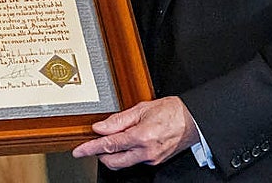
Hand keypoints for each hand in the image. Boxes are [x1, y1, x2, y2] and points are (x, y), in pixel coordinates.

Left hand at [72, 96, 199, 169]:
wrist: (193, 120)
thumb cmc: (171, 111)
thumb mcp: (141, 109)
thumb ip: (118, 120)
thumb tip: (100, 127)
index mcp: (140, 137)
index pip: (109, 146)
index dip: (90, 149)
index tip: (79, 151)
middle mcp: (145, 152)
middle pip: (113, 162)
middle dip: (101, 154)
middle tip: (95, 143)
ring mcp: (150, 160)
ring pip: (123, 163)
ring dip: (114, 154)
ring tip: (115, 139)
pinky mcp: (155, 162)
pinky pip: (134, 160)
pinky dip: (127, 153)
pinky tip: (129, 141)